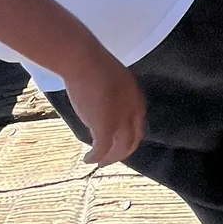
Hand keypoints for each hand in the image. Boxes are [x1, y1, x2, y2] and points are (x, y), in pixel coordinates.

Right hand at [66, 52, 146, 166]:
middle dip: (122, 152)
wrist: (85, 61)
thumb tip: (102, 108)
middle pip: (132, 140)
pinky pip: (102, 149)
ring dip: (110, 158)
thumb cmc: (92, 63)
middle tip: (111, 157)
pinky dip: (96, 157)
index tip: (118, 141)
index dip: (128, 135)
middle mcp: (133, 111)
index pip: (137, 123)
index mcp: (136, 97)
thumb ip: (112, 94)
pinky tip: (88, 160)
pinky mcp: (105, 127)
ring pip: (120, 148)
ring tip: (100, 162)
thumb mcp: (110, 78)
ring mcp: (120, 120)